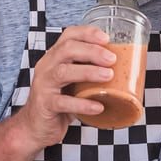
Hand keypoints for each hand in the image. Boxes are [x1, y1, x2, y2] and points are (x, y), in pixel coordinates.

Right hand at [18, 25, 114, 151]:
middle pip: (66, 49)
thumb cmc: (59, 102)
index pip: (68, 36)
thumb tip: (123, 69)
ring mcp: (44, 86)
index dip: (87, 33)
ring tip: (108, 76)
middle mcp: (47, 67)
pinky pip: (63, 102)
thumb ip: (89, 73)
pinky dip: (82, 104)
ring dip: (88, 72)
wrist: (36, 127)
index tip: (106, 38)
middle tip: (112, 59)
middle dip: (92, 51)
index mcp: (54, 57)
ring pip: (63, 72)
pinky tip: (98, 107)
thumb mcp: (73, 83)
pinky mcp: (45, 105)